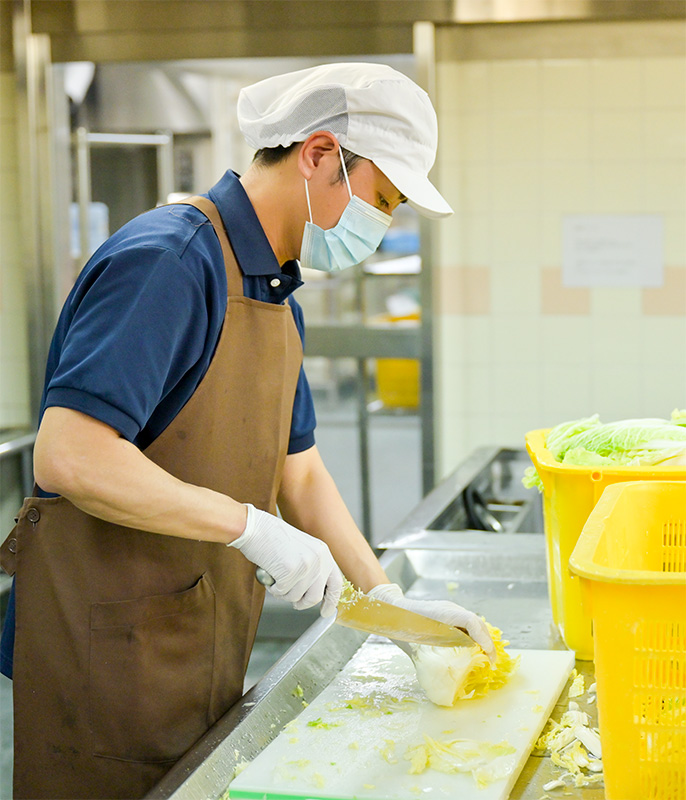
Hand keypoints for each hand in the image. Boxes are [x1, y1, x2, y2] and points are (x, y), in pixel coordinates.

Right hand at [229, 504, 341, 616]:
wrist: (255, 527)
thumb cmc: (273, 538)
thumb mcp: (303, 549)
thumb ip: (313, 567)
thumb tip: (316, 592)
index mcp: (323, 552)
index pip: (336, 583)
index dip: (331, 601)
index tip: (326, 612)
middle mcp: (318, 559)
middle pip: (315, 597)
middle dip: (302, 603)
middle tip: (294, 602)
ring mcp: (305, 565)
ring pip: (296, 597)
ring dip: (284, 593)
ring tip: (277, 576)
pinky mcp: (290, 571)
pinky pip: (282, 592)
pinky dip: (273, 588)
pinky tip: (270, 573)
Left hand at [368, 583, 495, 662]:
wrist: (390, 608)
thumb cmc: (400, 624)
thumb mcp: (414, 642)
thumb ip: (429, 657)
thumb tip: (444, 677)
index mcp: (443, 613)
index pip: (471, 622)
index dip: (483, 639)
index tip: (489, 656)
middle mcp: (449, 610)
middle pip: (476, 623)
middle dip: (487, 642)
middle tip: (491, 662)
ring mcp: (449, 611)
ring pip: (472, 623)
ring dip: (481, 639)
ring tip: (485, 657)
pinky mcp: (447, 616)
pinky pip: (465, 624)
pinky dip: (473, 636)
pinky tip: (472, 650)